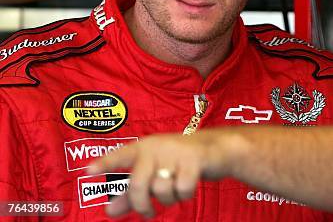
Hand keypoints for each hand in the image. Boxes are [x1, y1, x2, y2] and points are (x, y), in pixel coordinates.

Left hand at [88, 132, 231, 217]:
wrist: (216, 150)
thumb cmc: (179, 162)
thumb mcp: (154, 174)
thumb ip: (131, 193)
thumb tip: (109, 212)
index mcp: (143, 148)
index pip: (121, 155)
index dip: (105, 163)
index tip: (89, 170)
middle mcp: (157, 146)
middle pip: (138, 184)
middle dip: (142, 204)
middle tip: (147, 213)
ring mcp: (175, 151)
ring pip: (161, 189)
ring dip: (168, 199)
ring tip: (175, 190)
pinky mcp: (194, 159)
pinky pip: (182, 189)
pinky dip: (185, 194)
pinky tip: (189, 185)